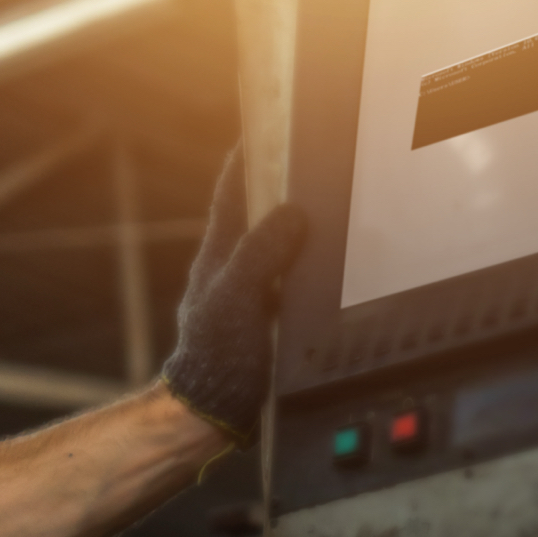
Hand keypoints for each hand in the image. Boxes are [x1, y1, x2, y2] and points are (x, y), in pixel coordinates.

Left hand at [161, 147, 305, 444]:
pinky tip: (325, 269)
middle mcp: (228, 270)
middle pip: (254, 216)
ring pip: (272, 248)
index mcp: (217, 257)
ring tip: (325, 206)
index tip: (262, 127)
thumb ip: (261, 254)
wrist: (212, 409)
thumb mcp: (238, 296)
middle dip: (277, 188)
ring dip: (294, 229)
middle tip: (306, 161)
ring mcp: (244, 295)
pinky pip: (286, 280)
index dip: (246, 159)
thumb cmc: (216, 355)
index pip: (231, 195)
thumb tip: (291, 213)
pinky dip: (304, 266)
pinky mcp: (260, 319)